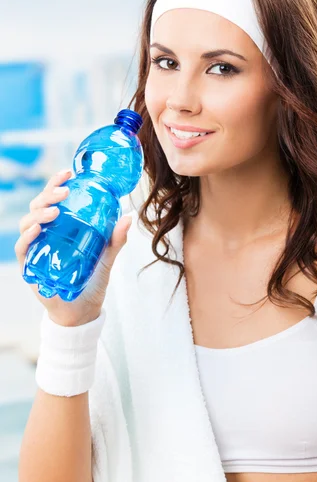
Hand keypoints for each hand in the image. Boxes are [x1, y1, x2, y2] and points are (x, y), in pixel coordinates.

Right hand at [15, 168, 131, 325]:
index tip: (68, 172)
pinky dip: (27, 237)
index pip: (52, 199)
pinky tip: (37, 229)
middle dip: (48, 194)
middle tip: (64, 191)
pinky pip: (22, 248)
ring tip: (54, 210)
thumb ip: (116, 238)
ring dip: (39, 213)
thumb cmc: (92, 279)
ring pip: (27, 223)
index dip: (56, 183)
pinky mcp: (29, 266)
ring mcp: (35, 249)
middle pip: (37, 206)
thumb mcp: (106, 255)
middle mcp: (44, 233)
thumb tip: (128, 216)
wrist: (84, 309)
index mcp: (60, 226)